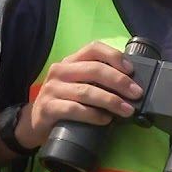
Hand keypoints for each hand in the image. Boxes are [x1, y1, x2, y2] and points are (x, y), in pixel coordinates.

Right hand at [19, 41, 143, 150]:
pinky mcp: (48, 108)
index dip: (114, 56)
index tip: (131, 70)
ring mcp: (52, 89)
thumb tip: (130, 85)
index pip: (93, 48)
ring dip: (111, 101)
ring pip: (86, 91)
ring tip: (127, 110)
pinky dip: (93, 115)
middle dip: (119, 82)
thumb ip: (96, 80)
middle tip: (136, 94)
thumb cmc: (63, 102)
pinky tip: (105, 120)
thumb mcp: (77, 84)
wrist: (35, 123)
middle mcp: (60, 71)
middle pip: (94, 70)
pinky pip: (75, 109)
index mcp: (70, 61)